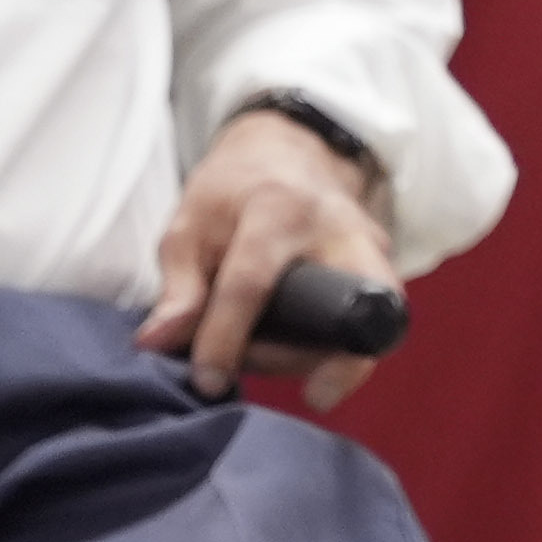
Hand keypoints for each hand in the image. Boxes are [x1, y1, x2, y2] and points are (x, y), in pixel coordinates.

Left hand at [141, 107, 400, 408]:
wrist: (288, 152)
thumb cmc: (233, 191)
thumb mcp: (190, 224)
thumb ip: (178, 287)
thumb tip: (158, 345)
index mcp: (278, 208)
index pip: (252, 284)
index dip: (225, 340)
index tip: (207, 382)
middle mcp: (339, 227)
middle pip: (362, 305)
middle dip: (338, 364)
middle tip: (294, 389)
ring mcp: (372, 246)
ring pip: (374, 323)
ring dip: (321, 358)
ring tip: (265, 355)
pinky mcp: (382, 266)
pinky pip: (368, 321)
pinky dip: (330, 348)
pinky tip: (289, 348)